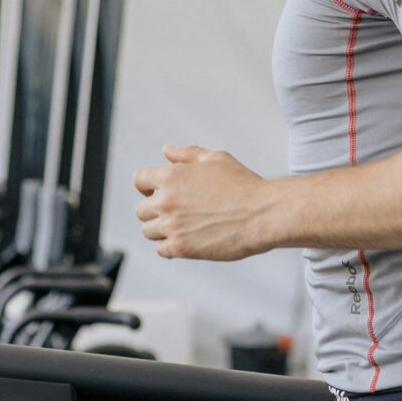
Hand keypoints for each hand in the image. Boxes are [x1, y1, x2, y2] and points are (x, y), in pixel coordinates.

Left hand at [132, 145, 275, 260]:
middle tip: (174, 213)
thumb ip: (187, 154)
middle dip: (154, 210)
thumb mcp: (216, 159)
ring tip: (182, 227)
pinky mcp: (181, 248)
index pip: (139, 180)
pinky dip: (170, 247)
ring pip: (148, 231)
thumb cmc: (243, 185)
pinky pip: (161, 250)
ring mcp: (172, 226)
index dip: (145, 186)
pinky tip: (186, 240)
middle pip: (141, 210)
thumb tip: (167, 150)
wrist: (262, 214)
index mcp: (171, 177)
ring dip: (161, 230)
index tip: (153, 192)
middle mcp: (166, 201)